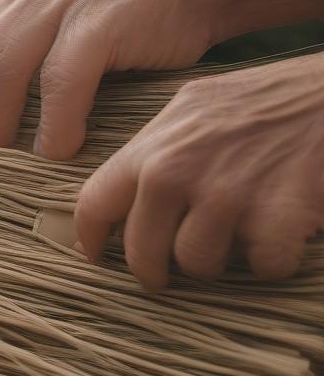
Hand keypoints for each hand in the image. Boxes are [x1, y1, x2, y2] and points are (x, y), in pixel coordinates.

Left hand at [0, 0, 225, 159]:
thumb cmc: (141, 25)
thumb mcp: (75, 36)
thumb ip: (38, 66)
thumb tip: (8, 130)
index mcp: (21, 1)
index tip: (1, 136)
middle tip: (11, 151)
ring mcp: (66, 2)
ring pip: (3, 70)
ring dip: (9, 123)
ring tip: (37, 152)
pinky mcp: (102, 18)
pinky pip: (59, 80)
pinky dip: (57, 122)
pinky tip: (67, 145)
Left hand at [74, 54, 323, 290]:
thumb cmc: (266, 100)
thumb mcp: (194, 110)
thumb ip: (156, 150)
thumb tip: (119, 196)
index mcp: (152, 146)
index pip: (94, 203)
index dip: (91, 239)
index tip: (95, 256)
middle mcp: (176, 171)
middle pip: (141, 251)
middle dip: (153, 271)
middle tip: (165, 275)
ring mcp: (224, 195)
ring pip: (197, 263)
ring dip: (217, 261)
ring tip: (234, 239)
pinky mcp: (273, 216)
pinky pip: (261, 265)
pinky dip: (275, 259)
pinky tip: (283, 234)